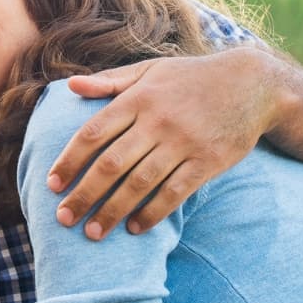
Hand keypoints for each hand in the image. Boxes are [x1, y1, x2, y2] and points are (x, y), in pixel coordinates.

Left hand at [47, 48, 279, 239]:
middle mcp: (156, 121)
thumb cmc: (190, 77)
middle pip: (110, 164)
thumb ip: (109, 81)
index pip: (93, 133)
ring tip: (93, 232)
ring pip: (139, 183)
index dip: (69, 160)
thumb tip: (70, 87)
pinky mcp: (207, 162)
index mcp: (137, 98)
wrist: (252, 84)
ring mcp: (183, 143)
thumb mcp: (149, 70)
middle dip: (83, 194)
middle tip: (63, 218)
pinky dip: (152, 213)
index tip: (51, 183)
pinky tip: (135, 228)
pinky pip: (174, 193)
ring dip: (112, 211)